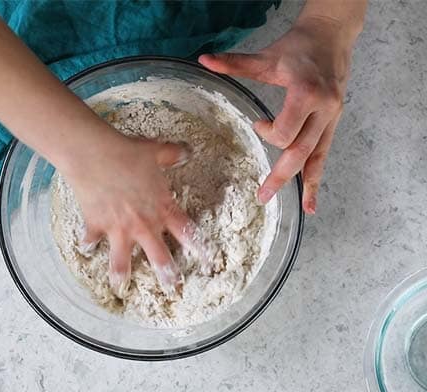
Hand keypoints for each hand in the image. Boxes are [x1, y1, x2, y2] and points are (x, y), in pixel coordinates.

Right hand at [64, 132, 208, 297]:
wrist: (95, 156)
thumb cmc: (128, 153)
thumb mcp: (156, 150)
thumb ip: (173, 155)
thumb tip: (187, 152)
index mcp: (162, 208)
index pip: (186, 232)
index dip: (199, 248)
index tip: (207, 261)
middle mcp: (143, 224)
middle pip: (159, 256)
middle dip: (167, 274)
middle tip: (172, 288)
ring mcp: (118, 228)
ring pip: (122, 259)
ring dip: (121, 273)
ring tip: (120, 286)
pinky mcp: (96, 226)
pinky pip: (92, 240)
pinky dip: (88, 244)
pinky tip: (85, 249)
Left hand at [199, 11, 360, 213]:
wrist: (333, 35)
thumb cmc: (298, 47)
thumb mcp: (266, 58)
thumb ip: (235, 63)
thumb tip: (204, 60)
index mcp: (306, 93)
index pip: (286, 129)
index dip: (269, 133)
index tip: (258, 124)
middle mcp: (323, 108)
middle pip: (301, 150)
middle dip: (281, 176)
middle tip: (262, 196)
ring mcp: (332, 118)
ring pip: (317, 157)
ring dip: (305, 184)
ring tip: (301, 209)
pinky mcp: (333, 123)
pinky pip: (324, 155)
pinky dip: (317, 179)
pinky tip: (312, 204)